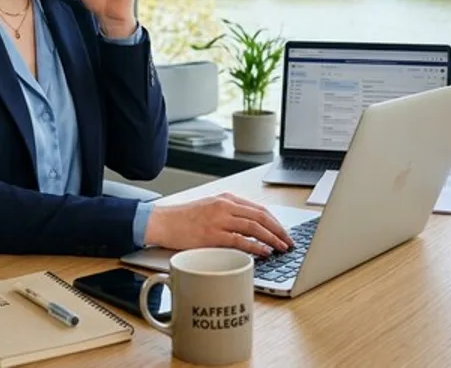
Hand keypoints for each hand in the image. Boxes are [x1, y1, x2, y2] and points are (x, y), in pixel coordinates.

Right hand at [144, 192, 294, 256]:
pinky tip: (265, 251)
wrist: (162, 222)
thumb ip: (229, 213)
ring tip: (281, 248)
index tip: (284, 232)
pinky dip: (256, 246)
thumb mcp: (209, 208)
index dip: (275, 221)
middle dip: (279, 230)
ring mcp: (219, 220)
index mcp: (226, 199)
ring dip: (272, 238)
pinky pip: (240, 240)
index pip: (259, 209)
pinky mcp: (212, 235)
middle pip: (261, 216)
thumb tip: (250, 228)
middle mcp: (225, 206)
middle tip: (289, 241)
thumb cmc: (183, 219)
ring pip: (254, 227)